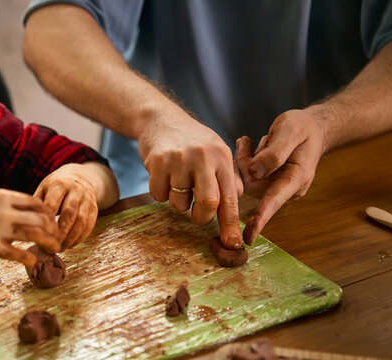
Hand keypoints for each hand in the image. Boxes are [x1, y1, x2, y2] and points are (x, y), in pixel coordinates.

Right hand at [0, 189, 59, 266]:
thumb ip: (4, 204)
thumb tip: (23, 210)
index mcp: (3, 196)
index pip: (36, 202)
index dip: (49, 213)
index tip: (53, 222)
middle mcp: (4, 210)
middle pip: (41, 218)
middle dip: (53, 229)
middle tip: (57, 238)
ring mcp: (0, 229)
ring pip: (36, 235)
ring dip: (49, 243)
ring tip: (54, 250)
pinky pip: (20, 254)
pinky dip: (30, 259)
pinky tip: (33, 262)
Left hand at [34, 163, 99, 250]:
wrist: (79, 177)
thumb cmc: (55, 186)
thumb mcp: (43, 188)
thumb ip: (37, 204)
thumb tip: (28, 224)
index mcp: (59, 185)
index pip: (52, 205)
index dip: (46, 222)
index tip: (39, 235)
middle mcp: (75, 190)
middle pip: (69, 213)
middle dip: (60, 232)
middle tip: (51, 246)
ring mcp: (87, 199)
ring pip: (81, 221)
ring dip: (71, 237)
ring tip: (61, 248)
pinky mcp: (94, 208)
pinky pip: (89, 224)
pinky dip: (81, 237)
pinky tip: (71, 244)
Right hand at [138, 112, 243, 248]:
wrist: (160, 119)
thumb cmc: (191, 141)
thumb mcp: (215, 152)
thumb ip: (227, 179)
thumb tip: (233, 207)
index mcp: (222, 157)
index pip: (230, 197)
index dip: (231, 224)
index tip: (232, 245)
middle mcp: (203, 157)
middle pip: (208, 203)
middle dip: (202, 217)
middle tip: (196, 214)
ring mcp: (180, 159)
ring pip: (179, 203)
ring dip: (177, 202)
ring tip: (176, 182)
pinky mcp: (158, 162)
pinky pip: (158, 195)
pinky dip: (159, 192)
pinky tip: (162, 175)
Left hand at [235, 109, 325, 243]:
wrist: (312, 127)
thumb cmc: (303, 127)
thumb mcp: (291, 131)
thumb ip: (274, 153)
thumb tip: (254, 172)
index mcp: (296, 178)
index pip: (274, 201)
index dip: (260, 218)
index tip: (249, 237)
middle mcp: (285, 186)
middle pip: (253, 186)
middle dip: (243, 166)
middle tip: (246, 143)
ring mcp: (276, 184)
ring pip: (247, 179)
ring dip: (243, 160)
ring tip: (249, 141)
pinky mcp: (268, 180)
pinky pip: (247, 174)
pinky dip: (244, 158)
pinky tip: (248, 143)